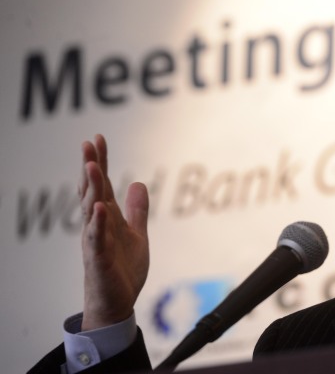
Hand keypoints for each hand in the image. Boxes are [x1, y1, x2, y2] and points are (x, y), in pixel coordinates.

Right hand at [78, 134, 149, 330]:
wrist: (116, 303)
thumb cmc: (122, 269)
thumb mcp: (136, 234)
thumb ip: (137, 211)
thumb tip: (139, 183)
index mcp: (107, 218)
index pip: (101, 184)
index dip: (100, 162)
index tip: (97, 138)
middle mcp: (98, 225)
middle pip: (92, 191)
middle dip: (90, 167)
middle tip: (88, 143)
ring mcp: (96, 241)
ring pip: (91, 210)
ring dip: (90, 188)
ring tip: (90, 166)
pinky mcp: (99, 259)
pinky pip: (96, 239)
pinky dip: (98, 223)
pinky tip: (100, 207)